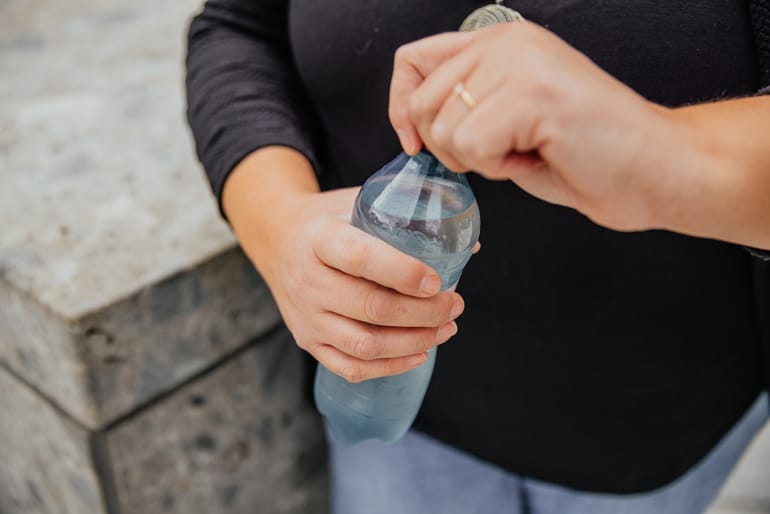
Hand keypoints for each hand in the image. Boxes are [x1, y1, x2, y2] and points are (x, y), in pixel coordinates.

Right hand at [232, 184, 463, 382]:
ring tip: (446, 329)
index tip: (437, 280)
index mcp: (319, 239)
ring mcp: (306, 317)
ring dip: (414, 342)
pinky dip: (390, 367)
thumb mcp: (357, 202)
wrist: (276, 240)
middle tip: (455, 305)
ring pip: (365, 344)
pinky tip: (419, 353)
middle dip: (423, 313)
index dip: (402, 272)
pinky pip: (350, 367)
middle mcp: (308, 281)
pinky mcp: (308, 341)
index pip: (360, 258)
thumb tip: (470, 246)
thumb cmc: (328, 220)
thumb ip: (406, 217)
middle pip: (371, 308)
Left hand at [390, 22, 688, 231]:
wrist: (651, 171)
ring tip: (526, 150)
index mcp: (499, 42)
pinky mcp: (533, 92)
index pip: (412, 60)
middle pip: (420, 101)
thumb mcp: (507, 121)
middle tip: (499, 152)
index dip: (400, 108)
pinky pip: (473, 145)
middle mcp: (507, 43)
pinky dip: (500, 168)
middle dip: (449, 147)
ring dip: (481, 159)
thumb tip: (410, 122)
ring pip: (444, 127)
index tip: (416, 142)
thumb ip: (463, 104)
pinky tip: (537, 156)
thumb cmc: (583, 153)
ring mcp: (521, 63)